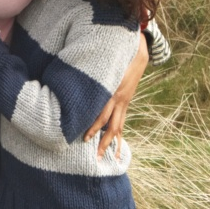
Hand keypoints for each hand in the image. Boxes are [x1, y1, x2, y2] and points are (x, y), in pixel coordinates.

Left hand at [84, 32, 147, 158]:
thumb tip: (73, 72)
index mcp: (112, 91)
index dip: (95, 126)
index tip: (85, 138)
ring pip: (118, 126)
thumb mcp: (104, 63)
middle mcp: (119, 99)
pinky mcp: (126, 101)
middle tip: (95, 155)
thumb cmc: (115, 54)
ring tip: (108, 157)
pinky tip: (117, 147)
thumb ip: (91, 71)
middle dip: (102, 140)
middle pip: (110, 125)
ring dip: (112, 142)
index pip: (103, 113)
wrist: (136, 51)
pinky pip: (122, 120)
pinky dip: (118, 134)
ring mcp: (124, 101)